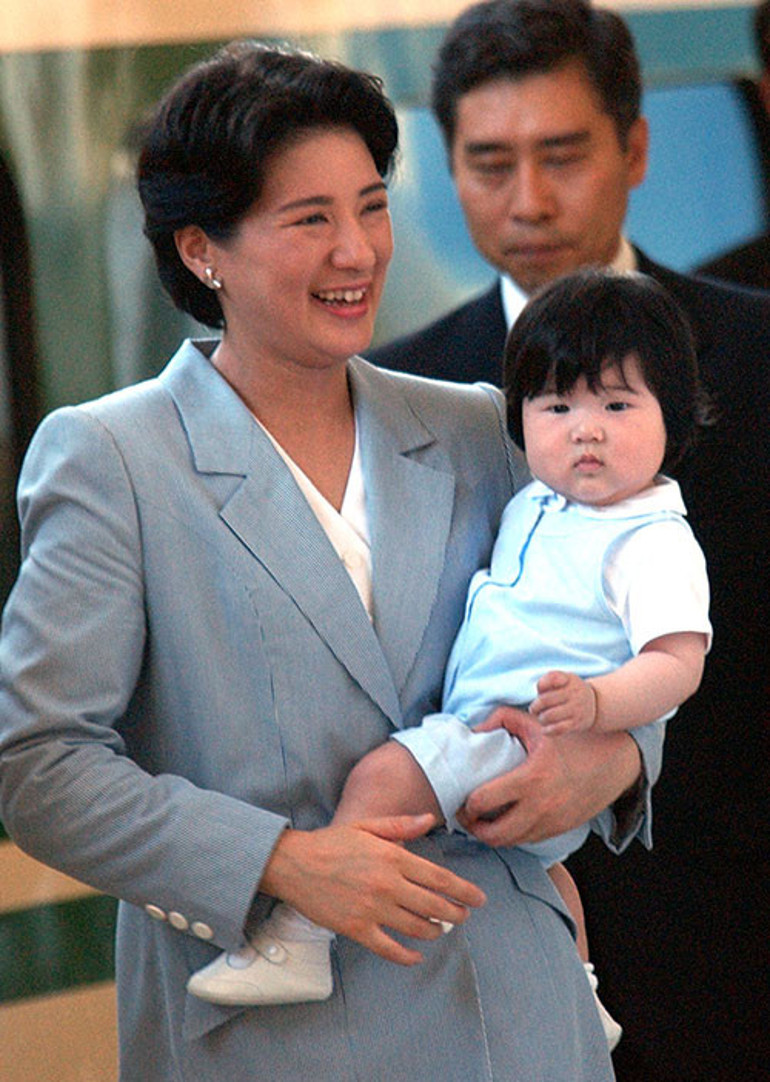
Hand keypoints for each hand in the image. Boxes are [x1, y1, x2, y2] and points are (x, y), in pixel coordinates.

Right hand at [260, 814, 485, 965]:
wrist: (294, 864)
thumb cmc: (331, 842)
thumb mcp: (367, 826)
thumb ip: (400, 826)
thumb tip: (429, 819)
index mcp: (393, 857)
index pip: (439, 878)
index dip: (464, 891)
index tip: (479, 899)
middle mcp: (387, 885)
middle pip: (434, 906)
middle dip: (455, 913)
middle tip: (462, 916)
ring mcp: (373, 909)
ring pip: (416, 928)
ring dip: (434, 931)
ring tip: (440, 929)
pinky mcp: (357, 929)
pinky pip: (389, 949)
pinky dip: (407, 956)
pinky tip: (416, 955)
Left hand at [455, 705, 639, 847]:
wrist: (615, 759)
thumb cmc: (572, 738)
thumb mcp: (536, 722)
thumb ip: (501, 718)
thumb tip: (474, 730)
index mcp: (531, 778)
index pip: (484, 802)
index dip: (466, 804)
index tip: (461, 798)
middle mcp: (541, 806)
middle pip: (494, 834)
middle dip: (474, 827)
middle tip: (467, 815)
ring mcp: (552, 822)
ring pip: (510, 842)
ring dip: (492, 834)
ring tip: (483, 818)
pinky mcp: (560, 829)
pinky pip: (527, 840)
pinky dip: (512, 834)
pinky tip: (507, 818)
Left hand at [529, 670, 596, 735]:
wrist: (595, 704)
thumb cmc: (570, 689)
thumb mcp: (564, 678)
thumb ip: (549, 679)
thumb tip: (541, 688)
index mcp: (569, 680)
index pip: (550, 680)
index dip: (541, 687)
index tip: (541, 691)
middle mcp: (574, 694)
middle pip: (544, 700)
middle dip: (535, 706)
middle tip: (535, 709)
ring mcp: (576, 709)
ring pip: (549, 716)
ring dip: (541, 718)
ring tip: (542, 718)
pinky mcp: (576, 724)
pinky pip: (558, 729)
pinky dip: (548, 730)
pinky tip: (546, 729)